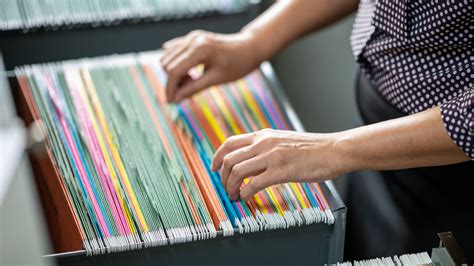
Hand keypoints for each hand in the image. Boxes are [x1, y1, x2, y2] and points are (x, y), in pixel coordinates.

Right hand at [160, 30, 262, 101]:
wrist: (250, 48)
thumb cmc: (238, 64)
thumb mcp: (216, 79)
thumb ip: (194, 88)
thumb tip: (176, 99)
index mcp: (200, 50)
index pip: (174, 71)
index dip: (170, 88)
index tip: (170, 102)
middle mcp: (192, 40)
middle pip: (168, 64)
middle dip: (172, 81)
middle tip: (184, 94)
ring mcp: (192, 37)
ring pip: (168, 57)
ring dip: (174, 73)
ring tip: (191, 82)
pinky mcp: (193, 37)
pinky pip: (174, 50)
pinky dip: (176, 63)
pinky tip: (189, 73)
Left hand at [211, 129, 343, 200]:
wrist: (334, 150)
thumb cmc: (312, 149)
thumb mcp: (283, 141)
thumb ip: (265, 148)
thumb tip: (250, 163)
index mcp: (263, 135)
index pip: (230, 143)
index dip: (216, 157)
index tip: (214, 168)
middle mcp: (263, 143)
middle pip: (228, 159)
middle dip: (222, 177)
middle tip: (226, 188)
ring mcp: (271, 156)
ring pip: (236, 171)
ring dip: (231, 187)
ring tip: (234, 196)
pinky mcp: (281, 171)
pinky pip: (253, 184)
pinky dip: (245, 193)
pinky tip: (246, 198)